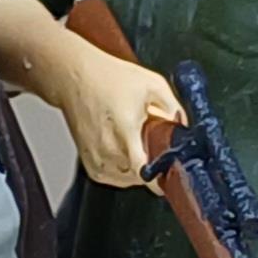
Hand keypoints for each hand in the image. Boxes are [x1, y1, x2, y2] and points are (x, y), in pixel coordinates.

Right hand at [61, 47, 180, 189]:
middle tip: (152, 142)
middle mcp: (108, 148)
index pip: (143, 170)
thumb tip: (183, 127)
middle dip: (152, 163)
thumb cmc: (108, 78)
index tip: (170, 174)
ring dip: (138, 168)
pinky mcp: (90, 166)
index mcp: (124, 129)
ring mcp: (97, 159)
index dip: (160, 178)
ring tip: (135, 142)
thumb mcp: (152, 84)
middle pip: (141, 176)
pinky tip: (124, 149)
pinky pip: (116, 178)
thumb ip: (173, 107)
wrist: (74, 78)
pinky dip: (124, 169)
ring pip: (129, 180)